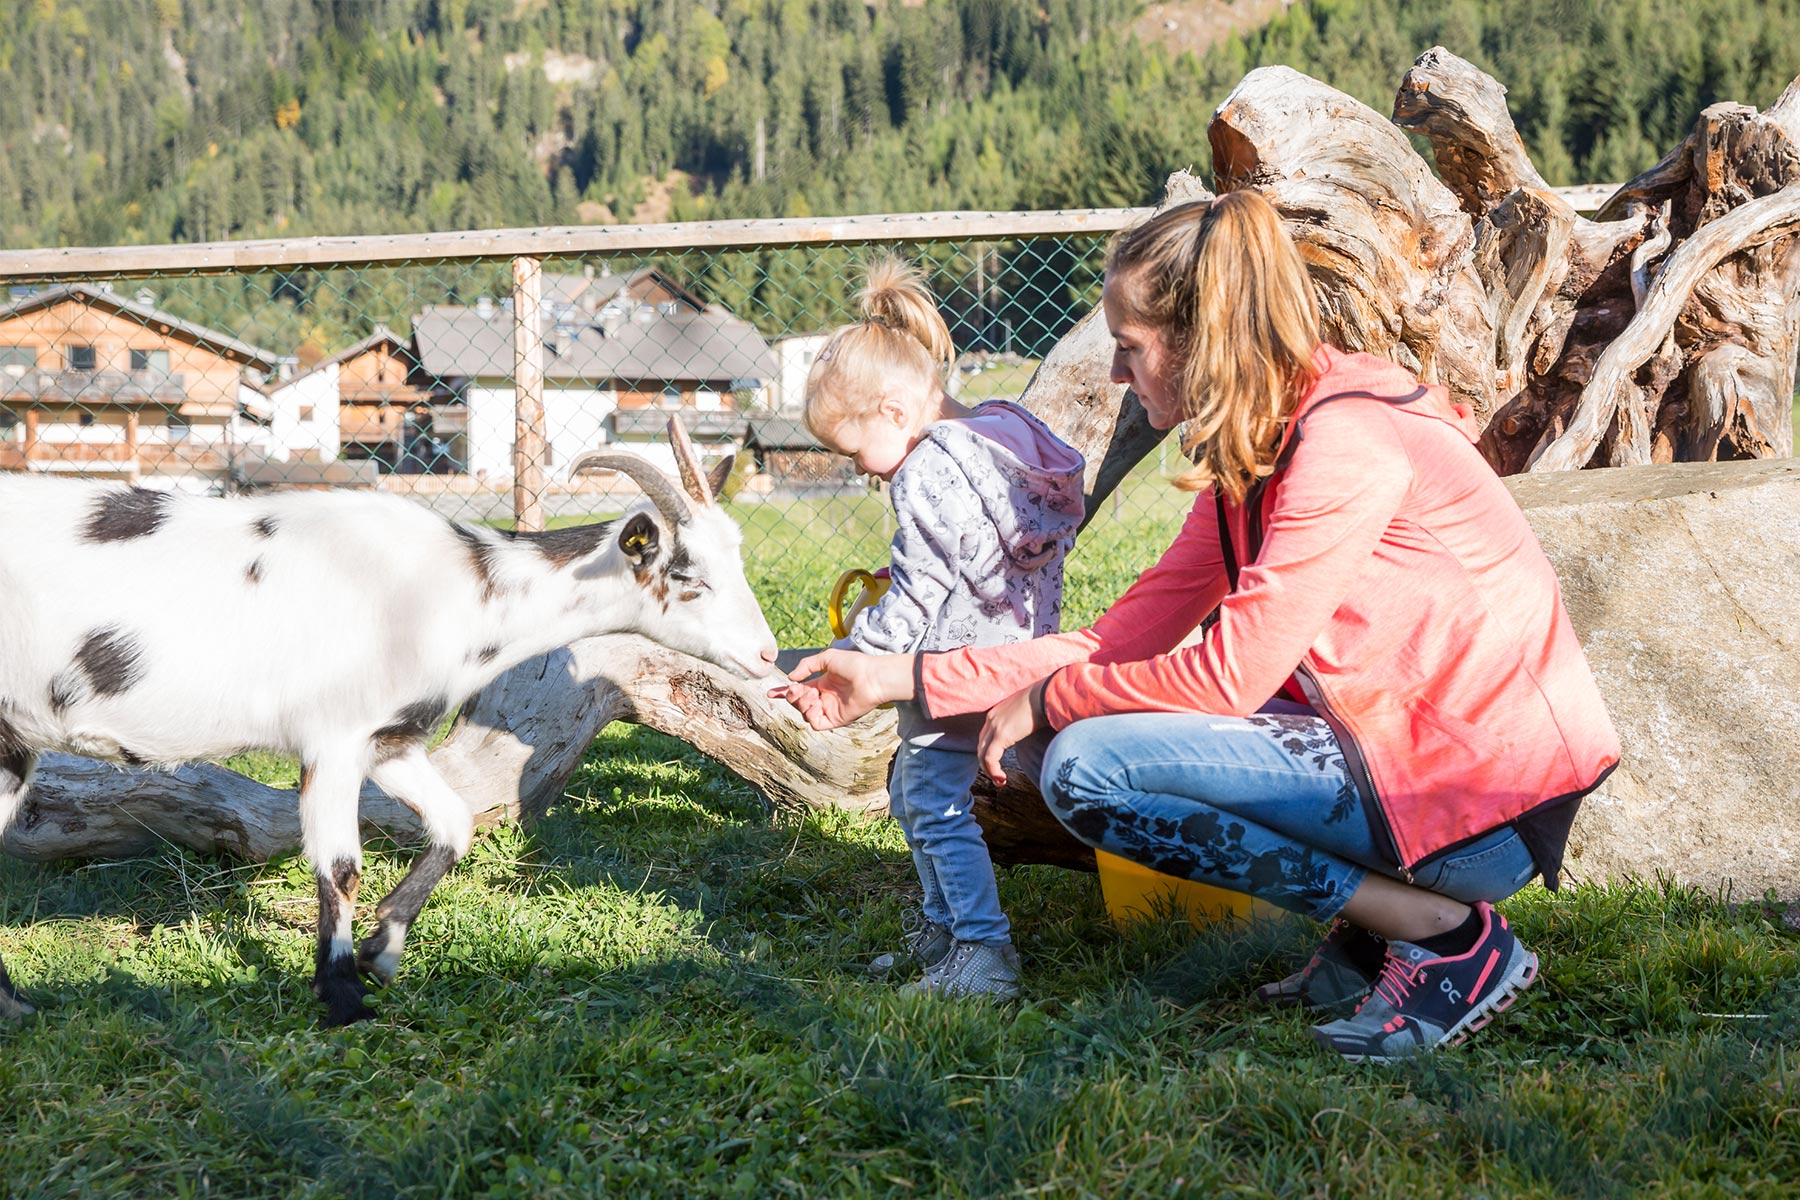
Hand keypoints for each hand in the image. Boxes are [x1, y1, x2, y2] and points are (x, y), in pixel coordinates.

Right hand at [768, 649, 912, 729]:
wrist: (872, 677)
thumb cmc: (854, 664)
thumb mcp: (826, 658)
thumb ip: (806, 666)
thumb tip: (791, 678)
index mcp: (822, 684)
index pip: (798, 690)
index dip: (784, 692)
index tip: (771, 693)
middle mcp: (824, 698)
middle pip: (798, 702)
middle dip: (792, 696)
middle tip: (795, 689)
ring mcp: (829, 710)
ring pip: (804, 713)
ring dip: (802, 704)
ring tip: (812, 695)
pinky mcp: (835, 720)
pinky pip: (815, 723)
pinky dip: (810, 715)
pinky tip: (815, 704)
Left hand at [978, 682, 1044, 786]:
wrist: (1044, 695)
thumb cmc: (1042, 702)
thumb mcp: (1026, 713)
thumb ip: (1022, 723)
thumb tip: (1032, 732)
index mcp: (995, 714)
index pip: (985, 738)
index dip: (989, 754)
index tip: (998, 766)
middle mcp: (991, 719)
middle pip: (981, 747)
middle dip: (987, 765)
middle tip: (998, 778)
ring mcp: (994, 727)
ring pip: (983, 755)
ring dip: (990, 771)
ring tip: (1000, 781)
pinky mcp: (1001, 735)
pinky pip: (990, 758)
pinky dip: (994, 771)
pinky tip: (1002, 778)